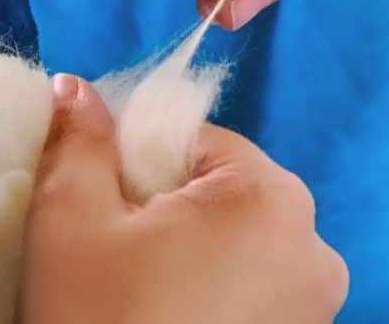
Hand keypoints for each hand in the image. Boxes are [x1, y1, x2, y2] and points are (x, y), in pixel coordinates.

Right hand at [22, 75, 346, 323]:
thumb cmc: (101, 322)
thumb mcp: (70, 225)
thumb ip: (79, 144)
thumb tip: (77, 88)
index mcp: (271, 195)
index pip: (195, 140)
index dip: (136, 163)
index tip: (98, 207)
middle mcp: (316, 243)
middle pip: (223, 194)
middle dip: (166, 212)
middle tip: (112, 258)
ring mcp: (318, 304)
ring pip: (241, 248)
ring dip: (193, 259)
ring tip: (137, 297)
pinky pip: (257, 295)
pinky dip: (217, 299)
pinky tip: (168, 319)